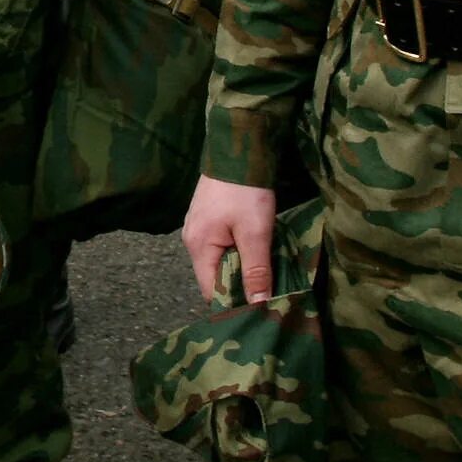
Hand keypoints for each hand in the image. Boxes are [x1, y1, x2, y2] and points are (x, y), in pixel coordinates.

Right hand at [182, 176, 277, 303]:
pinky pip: (221, 247)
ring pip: (220, 262)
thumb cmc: (245, 191)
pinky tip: (256, 252)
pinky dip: (238, 253)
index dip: (234, 305)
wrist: (237, 149)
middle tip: (270, 293)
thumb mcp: (255, 233)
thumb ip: (256, 270)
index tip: (261, 312)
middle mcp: (192, 240)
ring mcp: (198, 228)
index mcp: (198, 247)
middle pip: (215, 278)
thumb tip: (258, 305)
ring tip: (266, 274)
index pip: (212, 292)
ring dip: (242, 269)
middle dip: (241, 287)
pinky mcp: (207, 219)